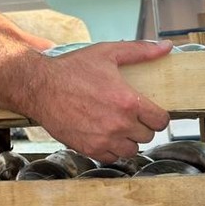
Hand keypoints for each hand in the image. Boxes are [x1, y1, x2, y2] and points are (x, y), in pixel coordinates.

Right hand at [22, 41, 171, 161]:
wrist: (40, 87)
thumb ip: (139, 51)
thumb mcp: (107, 53)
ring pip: (131, 150)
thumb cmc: (71, 70)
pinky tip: (104, 136)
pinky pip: (111, 158)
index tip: (149, 112)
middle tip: (130, 116)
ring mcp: (103, 139)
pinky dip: (111, 150)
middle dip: (141, 126)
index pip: (161, 121)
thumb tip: (165, 47)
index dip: (157, 116)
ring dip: (128, 140)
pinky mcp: (88, 149)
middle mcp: (119, 124)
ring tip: (118, 128)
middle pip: (147, 136)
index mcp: (128, 102)